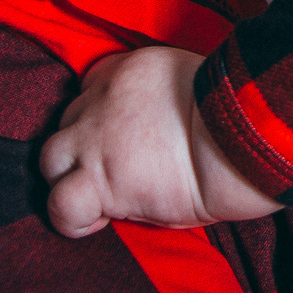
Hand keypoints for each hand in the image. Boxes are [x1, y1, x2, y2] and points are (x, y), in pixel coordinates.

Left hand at [38, 46, 279, 235]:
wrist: (242, 139)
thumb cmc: (239, 117)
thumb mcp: (197, 85)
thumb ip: (172, 95)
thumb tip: (174, 121)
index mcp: (129, 70)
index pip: (90, 88)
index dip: (101, 116)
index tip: (122, 138)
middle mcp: (102, 100)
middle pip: (68, 121)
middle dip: (84, 147)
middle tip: (115, 170)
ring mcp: (95, 141)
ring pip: (50, 159)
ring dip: (68, 178)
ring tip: (98, 198)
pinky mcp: (99, 182)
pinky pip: (59, 203)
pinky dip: (71, 217)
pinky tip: (96, 222)